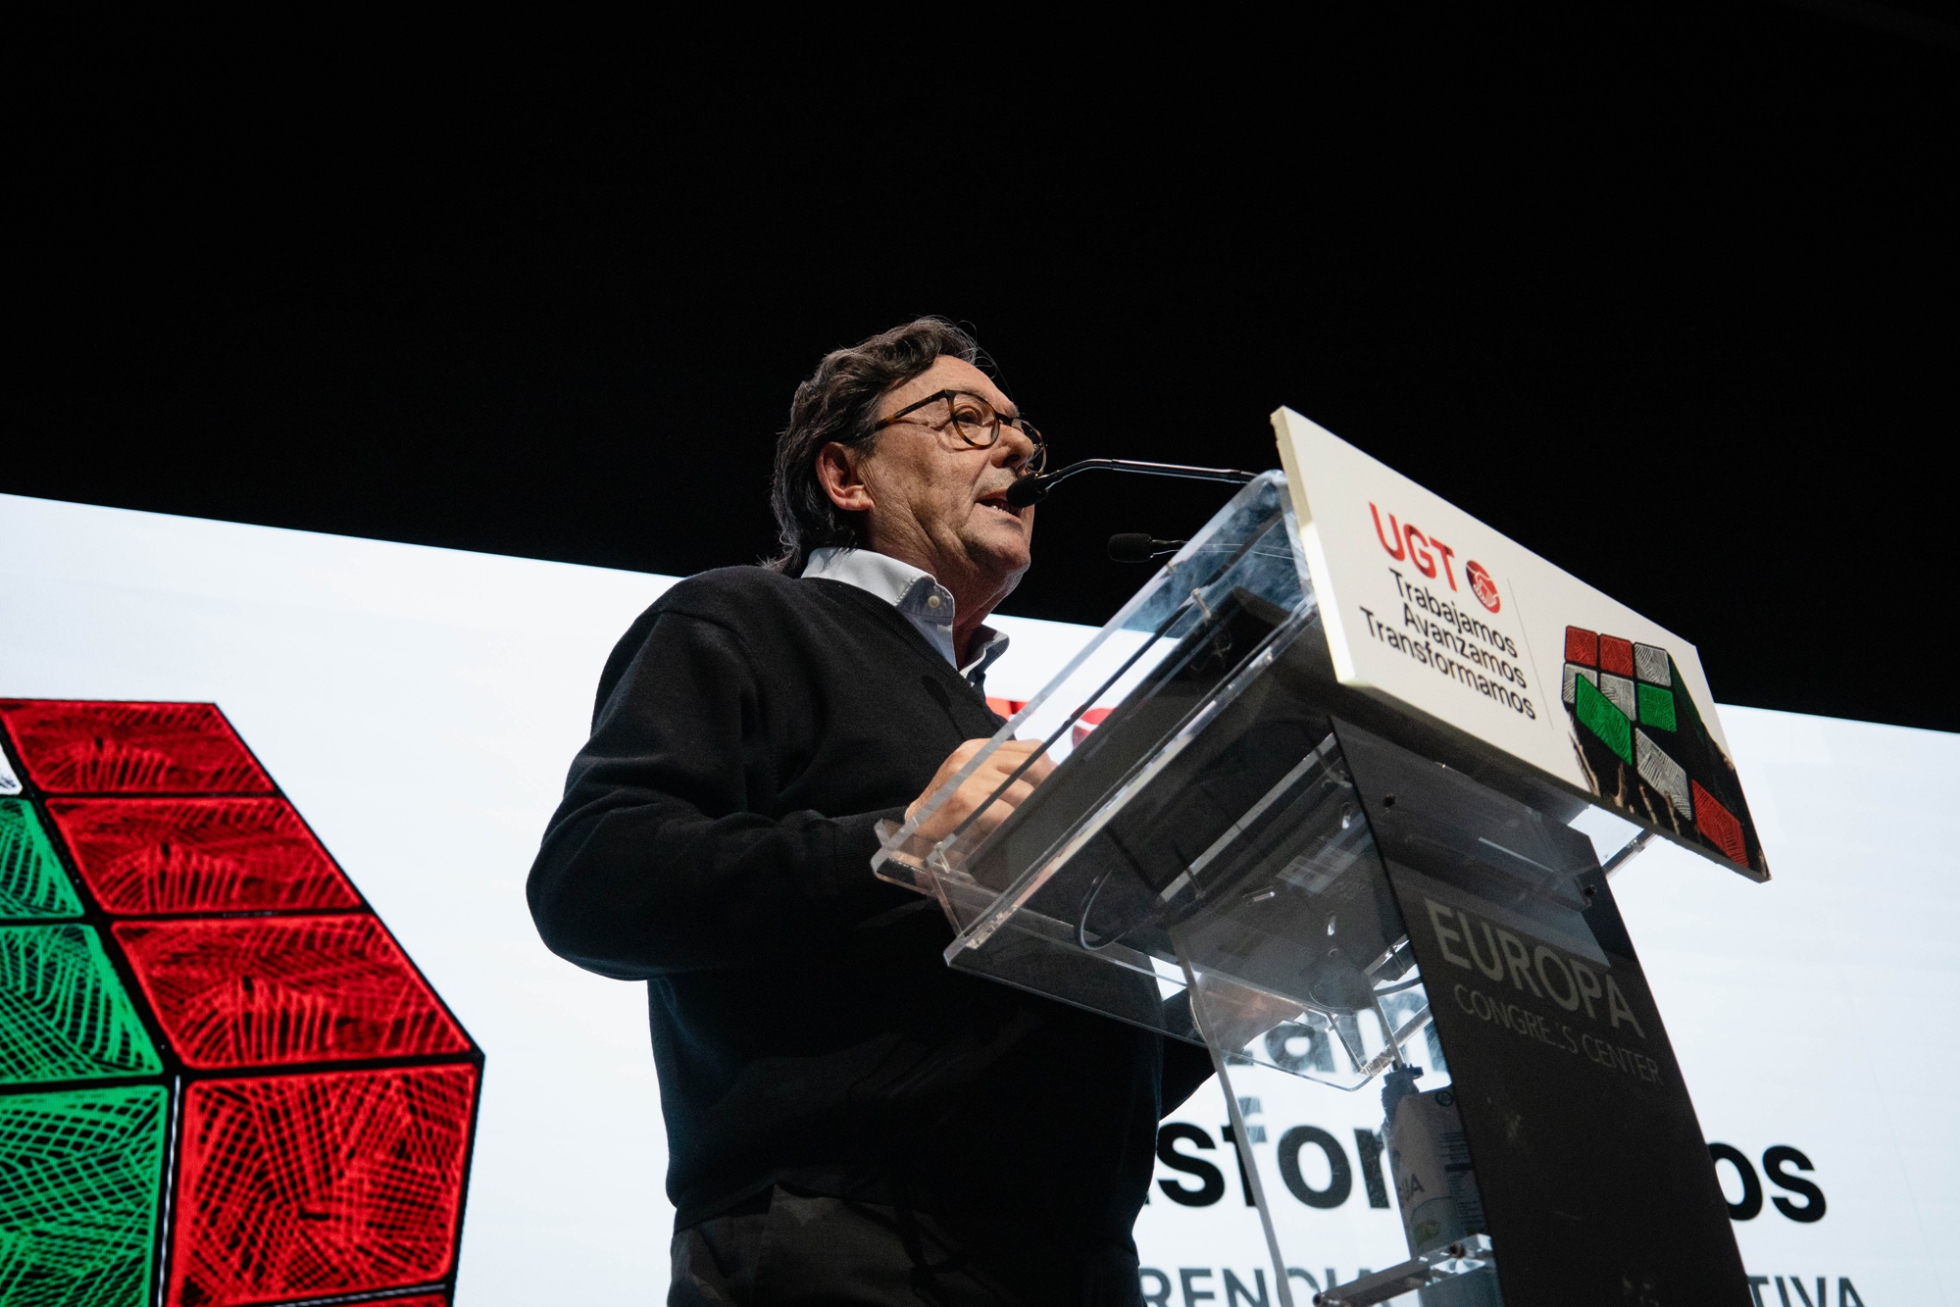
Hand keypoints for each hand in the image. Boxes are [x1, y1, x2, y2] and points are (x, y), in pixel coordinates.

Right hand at [907, 738, 1055, 843]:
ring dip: (1029, 810)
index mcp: (978, 748)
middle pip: (1032, 766)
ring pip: (1021, 790)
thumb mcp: (976, 781)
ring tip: (1031, 823)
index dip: (1049, 771)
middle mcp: (972, 756)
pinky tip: (1009, 831)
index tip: (1055, 789)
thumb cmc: (948, 808)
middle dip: (1046, 790)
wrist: (913, 828)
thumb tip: (1048, 780)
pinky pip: (1004, 811)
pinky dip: (1012, 823)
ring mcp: (966, 775)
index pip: (1031, 749)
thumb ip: (1005, 775)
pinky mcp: (962, 798)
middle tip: (1050, 809)